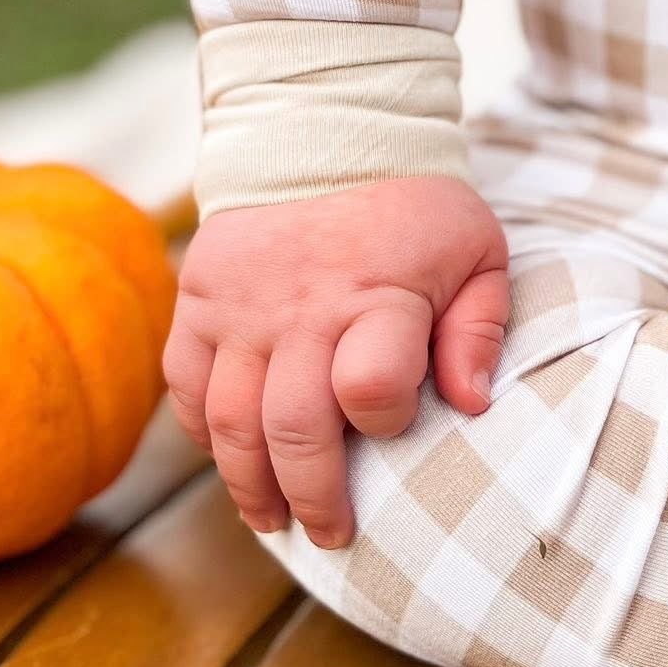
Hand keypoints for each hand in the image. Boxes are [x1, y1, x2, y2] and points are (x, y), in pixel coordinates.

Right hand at [164, 176, 508, 547]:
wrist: (323, 132)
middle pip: (293, 428)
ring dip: (251, 485)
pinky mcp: (198, 300)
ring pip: (230, 422)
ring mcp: (239, 306)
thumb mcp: (476, 250)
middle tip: (331, 534)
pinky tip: (232, 458)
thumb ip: (481, 327)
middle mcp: (300, 306)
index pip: (372, 390)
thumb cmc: (413, 207)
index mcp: (376, 293)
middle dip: (313, 497)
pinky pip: (186, 386)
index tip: (395, 427)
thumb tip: (473, 404)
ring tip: (274, 521)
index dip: (386, 423)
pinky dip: (204, 432)